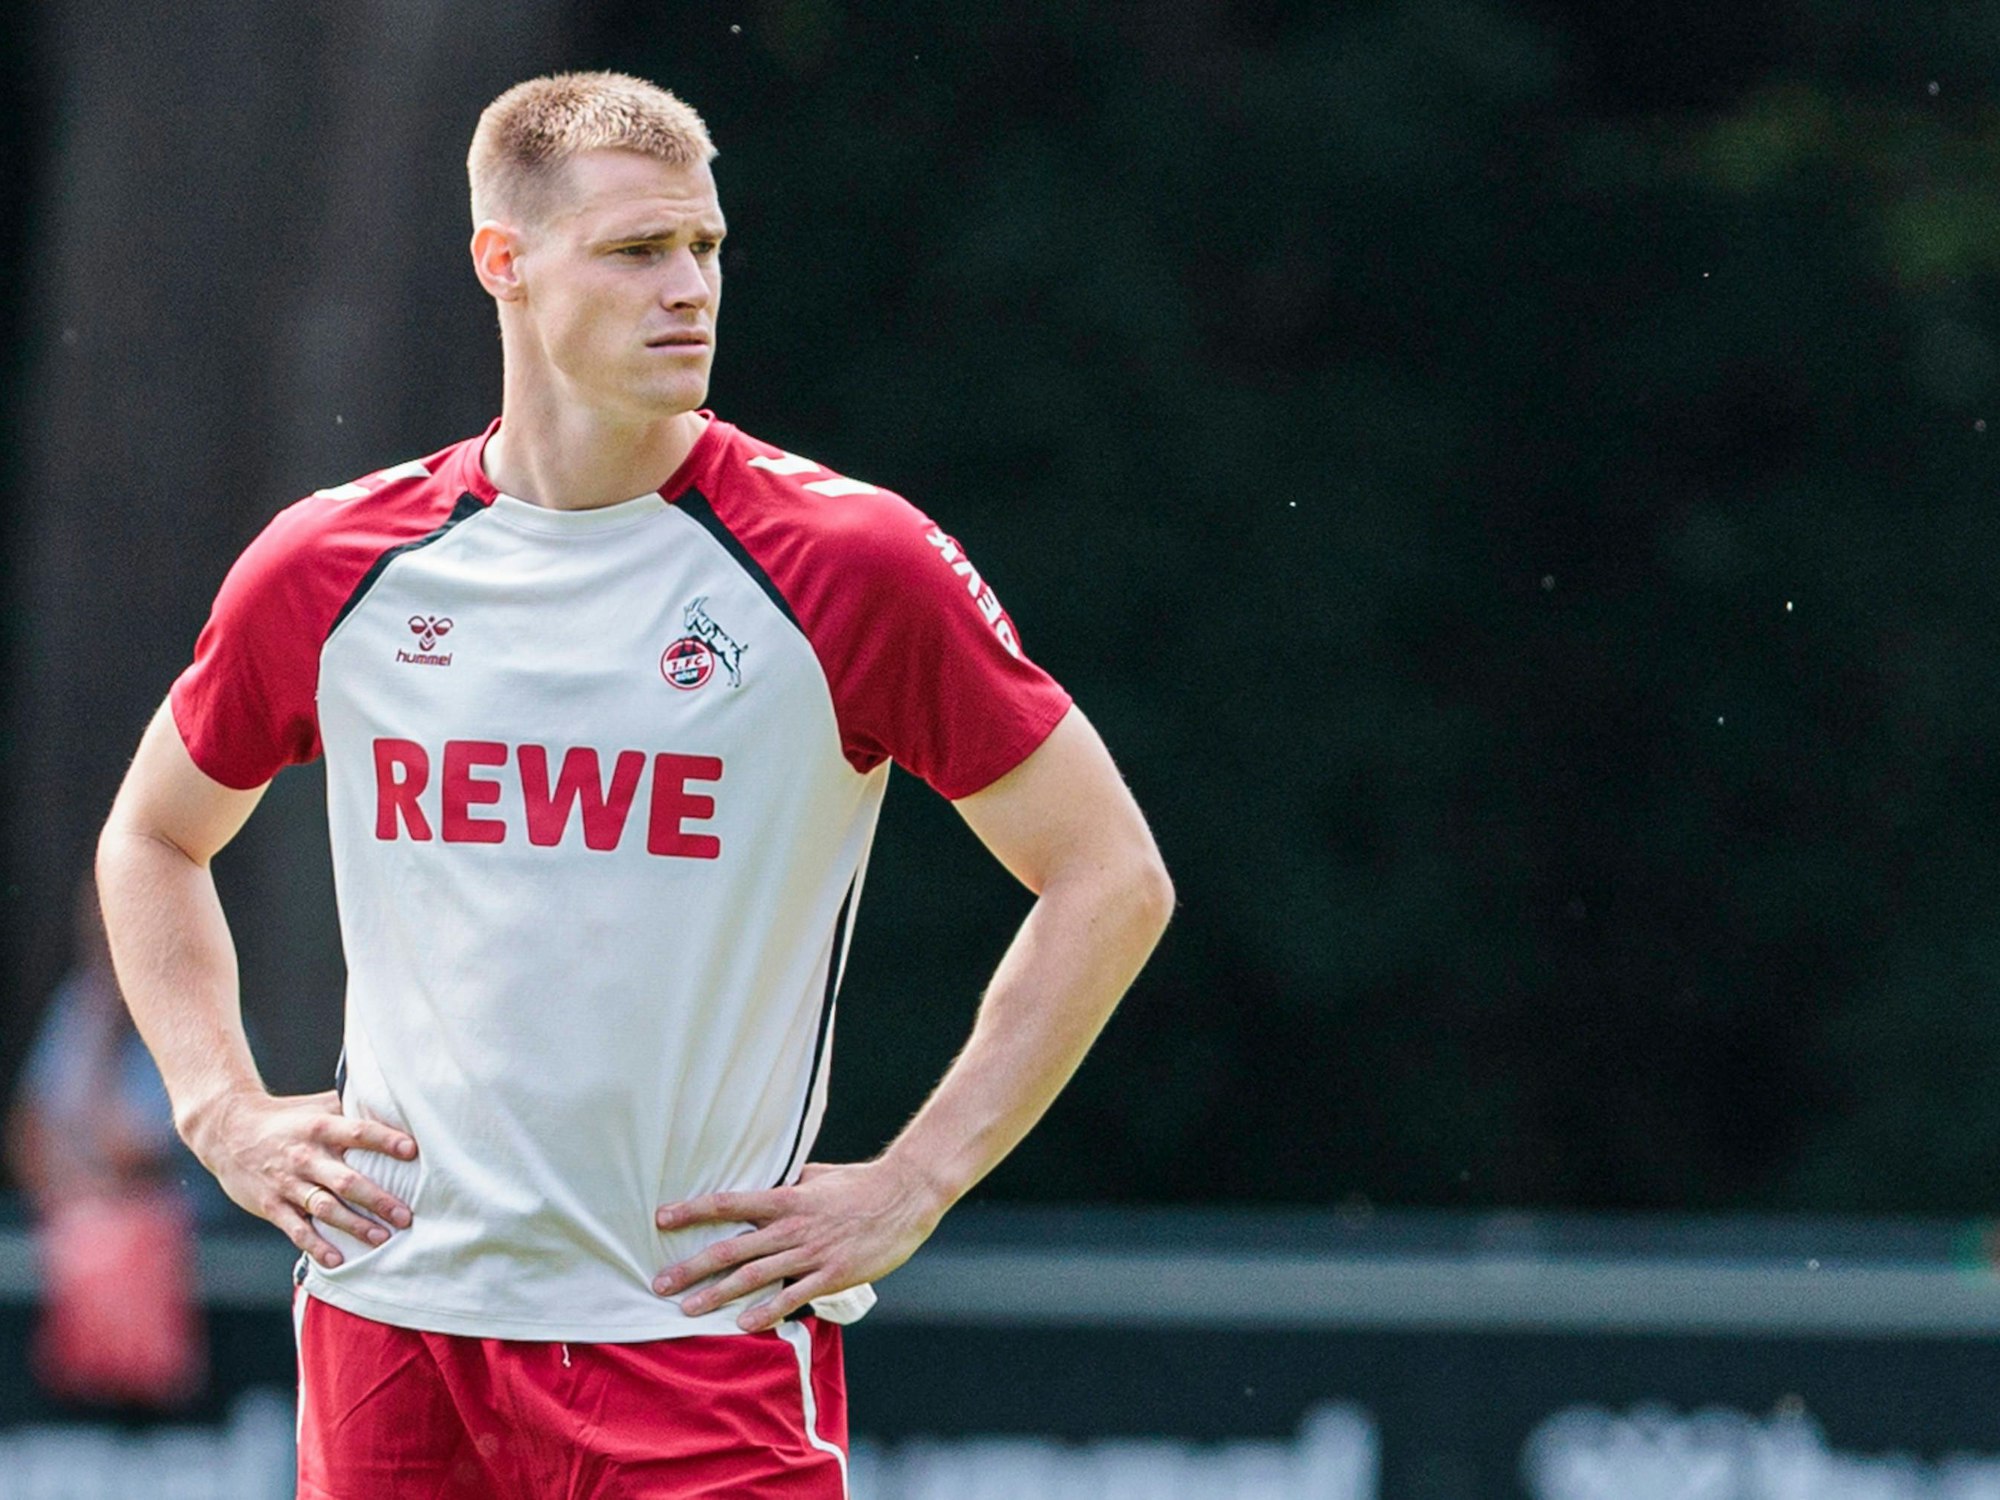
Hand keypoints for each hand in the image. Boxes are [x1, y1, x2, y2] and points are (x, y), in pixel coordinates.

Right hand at [182, 1087, 416, 1268]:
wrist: (227, 1131)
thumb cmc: (286, 1118)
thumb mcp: (317, 1107)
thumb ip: (352, 1107)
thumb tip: (395, 1103)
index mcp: (320, 1128)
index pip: (358, 1132)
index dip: (385, 1141)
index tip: (412, 1150)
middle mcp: (305, 1156)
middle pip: (346, 1180)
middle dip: (377, 1199)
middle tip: (405, 1215)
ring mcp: (287, 1183)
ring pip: (325, 1208)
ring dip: (354, 1225)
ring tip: (382, 1238)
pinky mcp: (271, 1205)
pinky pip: (296, 1229)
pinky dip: (316, 1245)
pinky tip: (336, 1259)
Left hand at [653, 1159, 945, 1331]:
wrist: (905, 1196)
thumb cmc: (861, 1183)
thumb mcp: (819, 1175)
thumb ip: (789, 1182)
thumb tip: (768, 1179)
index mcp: (786, 1198)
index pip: (729, 1203)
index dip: (692, 1210)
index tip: (661, 1218)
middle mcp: (792, 1226)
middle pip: (731, 1248)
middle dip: (692, 1267)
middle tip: (659, 1284)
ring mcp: (811, 1252)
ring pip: (754, 1276)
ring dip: (717, 1295)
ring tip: (687, 1310)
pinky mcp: (832, 1274)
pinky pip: (792, 1296)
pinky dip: (766, 1311)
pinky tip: (742, 1325)